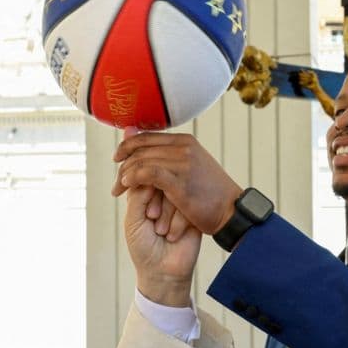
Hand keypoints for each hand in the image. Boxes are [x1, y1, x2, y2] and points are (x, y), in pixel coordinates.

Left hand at [113, 131, 242, 236]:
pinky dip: (134, 178)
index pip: (146, 137)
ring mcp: (183, 163)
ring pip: (141, 162)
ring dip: (125, 176)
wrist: (231, 212)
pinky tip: (128, 186)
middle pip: (141, 150)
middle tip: (116, 185)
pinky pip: (148, 173)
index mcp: (185, 141)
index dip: (127, 146)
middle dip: (123, 166)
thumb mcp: (190, 166)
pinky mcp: (180, 181)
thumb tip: (135, 135)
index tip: (116, 159)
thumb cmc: (209, 194)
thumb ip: (166, 154)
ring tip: (119, 189)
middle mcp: (183, 148)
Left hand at [124, 185, 200, 307]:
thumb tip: (153, 174)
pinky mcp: (193, 213)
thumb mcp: (133, 221)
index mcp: (143, 196)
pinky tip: (173, 236)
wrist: (163, 272)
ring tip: (161, 232)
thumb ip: (138, 195)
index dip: (145, 190)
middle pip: (161, 181)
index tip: (144, 213)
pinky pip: (189, 204)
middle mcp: (161, 197)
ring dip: (166, 213)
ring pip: (175, 191)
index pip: (144, 176)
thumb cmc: (143, 248)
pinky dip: (178, 221)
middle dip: (156, 202)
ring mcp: (178, 204)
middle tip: (151, 220)